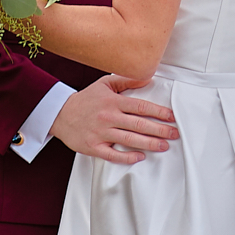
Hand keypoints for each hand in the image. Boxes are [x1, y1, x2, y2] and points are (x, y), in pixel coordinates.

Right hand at [49, 75, 177, 166]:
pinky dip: (127, 156)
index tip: (172, 117)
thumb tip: (148, 78)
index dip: (158, 112)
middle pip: (139, 124)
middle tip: (175, 133)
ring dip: (149, 143)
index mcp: (113, 101)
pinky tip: (140, 157)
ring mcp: (101, 133)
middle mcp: (108, 117)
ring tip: (164, 146)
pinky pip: (113, 154)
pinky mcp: (93, 146)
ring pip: (129, 139)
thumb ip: (126, 80)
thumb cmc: (86, 99)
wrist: (60, 114)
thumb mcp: (104, 84)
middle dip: (160, 129)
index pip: (140, 106)